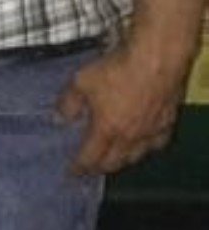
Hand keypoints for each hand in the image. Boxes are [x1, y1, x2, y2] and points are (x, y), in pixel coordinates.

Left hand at [55, 43, 188, 175]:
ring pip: (137, 156)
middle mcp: (130, 136)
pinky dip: (147, 147)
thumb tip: (60, 117)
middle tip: (92, 166)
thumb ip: (69, 102)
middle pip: (115, 162)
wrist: (157, 58)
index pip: (90, 158)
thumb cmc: (118, 69)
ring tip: (115, 158)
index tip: (73, 171)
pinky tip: (144, 142)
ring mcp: (152, 130)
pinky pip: (158, 142)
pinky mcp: (168, 119)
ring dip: (124, 160)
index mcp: (106, 130)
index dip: (80, 167)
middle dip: (101, 167)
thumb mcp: (82, 81)